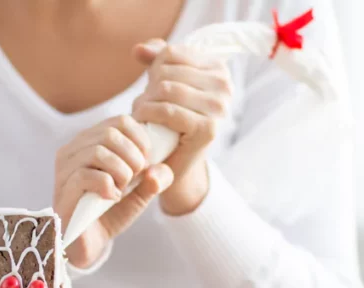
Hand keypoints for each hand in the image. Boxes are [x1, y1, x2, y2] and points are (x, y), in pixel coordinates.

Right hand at [54, 115, 174, 267]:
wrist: (90, 244)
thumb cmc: (110, 213)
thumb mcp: (140, 194)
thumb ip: (155, 179)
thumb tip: (162, 167)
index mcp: (91, 142)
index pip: (119, 121)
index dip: (141, 139)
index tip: (147, 162)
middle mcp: (74, 150)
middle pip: (110, 133)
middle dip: (133, 157)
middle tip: (136, 178)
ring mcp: (64, 169)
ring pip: (97, 151)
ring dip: (121, 171)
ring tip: (123, 188)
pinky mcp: (62, 189)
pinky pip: (85, 175)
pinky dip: (107, 185)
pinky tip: (112, 197)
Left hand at [132, 40, 232, 214]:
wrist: (176, 161)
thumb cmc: (169, 118)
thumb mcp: (164, 82)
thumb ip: (155, 60)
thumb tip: (138, 50)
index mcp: (218, 68)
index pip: (172, 52)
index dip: (153, 68)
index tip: (151, 85)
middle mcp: (224, 85)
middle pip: (167, 71)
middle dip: (148, 88)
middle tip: (143, 104)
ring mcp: (219, 107)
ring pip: (166, 89)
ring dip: (145, 101)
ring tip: (141, 112)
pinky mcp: (207, 128)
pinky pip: (167, 111)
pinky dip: (148, 114)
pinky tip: (141, 120)